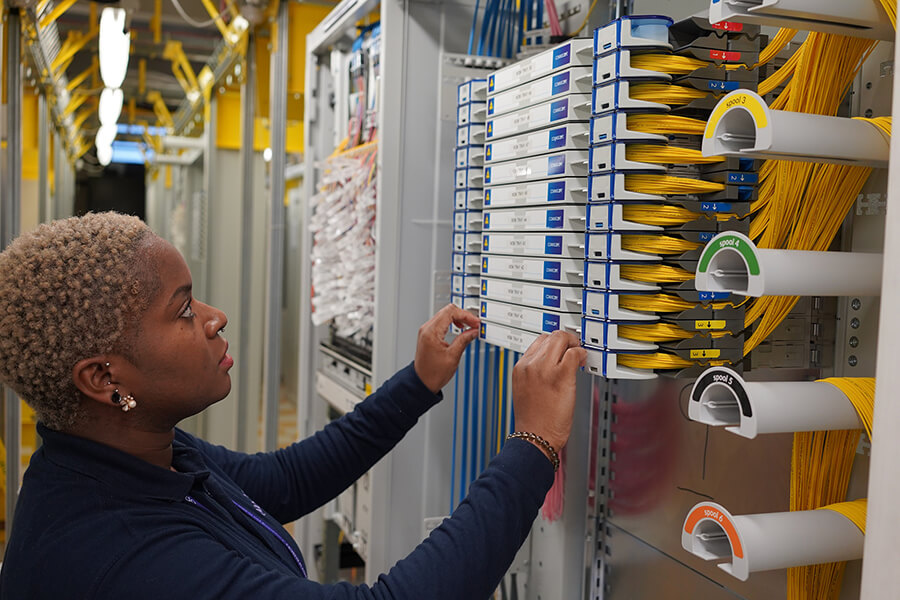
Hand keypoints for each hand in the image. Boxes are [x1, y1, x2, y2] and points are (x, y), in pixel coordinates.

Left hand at [414, 304, 480, 393]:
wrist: (422, 382)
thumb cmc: (433, 373)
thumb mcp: (453, 357)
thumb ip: (464, 340)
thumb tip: (473, 331)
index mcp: (432, 332)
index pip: (451, 312)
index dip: (466, 316)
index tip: (475, 323)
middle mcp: (427, 329)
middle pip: (448, 310)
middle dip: (463, 315)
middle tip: (474, 324)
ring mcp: (426, 331)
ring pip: (445, 314)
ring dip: (458, 318)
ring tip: (469, 327)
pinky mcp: (428, 334)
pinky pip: (441, 321)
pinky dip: (452, 322)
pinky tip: (460, 329)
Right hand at [512, 331, 585, 451]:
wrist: (535, 437)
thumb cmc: (533, 420)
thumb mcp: (525, 389)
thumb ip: (535, 372)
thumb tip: (551, 363)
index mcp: (520, 368)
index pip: (538, 341)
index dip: (553, 343)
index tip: (561, 348)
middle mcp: (530, 365)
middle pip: (550, 336)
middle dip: (565, 340)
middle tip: (573, 348)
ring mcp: (545, 369)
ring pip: (562, 340)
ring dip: (573, 345)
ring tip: (578, 356)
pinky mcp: (561, 375)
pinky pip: (574, 353)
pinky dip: (581, 354)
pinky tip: (581, 363)